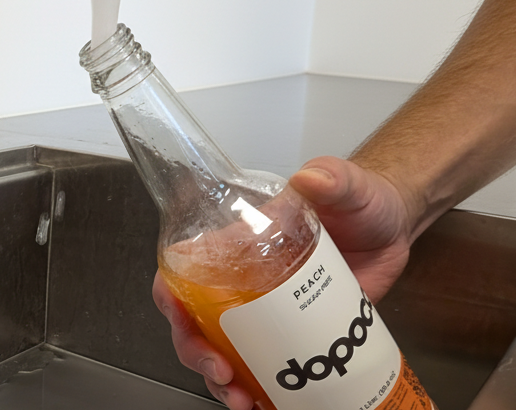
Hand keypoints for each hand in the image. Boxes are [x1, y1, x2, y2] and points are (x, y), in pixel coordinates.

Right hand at [152, 156, 413, 408]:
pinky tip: (265, 405)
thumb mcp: (346, 184)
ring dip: (222, 382)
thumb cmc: (359, 201)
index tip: (179, 317)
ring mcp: (267, 313)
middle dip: (197, 352)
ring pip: (224, 351)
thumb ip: (331, 176)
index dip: (170, 295)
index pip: (185, 267)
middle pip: (196, 321)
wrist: (392, 230)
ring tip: (241, 400)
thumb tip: (311, 178)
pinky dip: (258, 391)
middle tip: (221, 373)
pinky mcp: (294, 335)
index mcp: (239, 243)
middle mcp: (244, 281)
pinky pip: (264, 367)